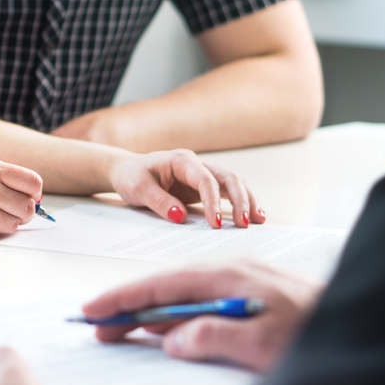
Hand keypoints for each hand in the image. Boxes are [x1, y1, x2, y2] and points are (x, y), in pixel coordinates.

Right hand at [82, 260, 325, 371]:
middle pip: (167, 287)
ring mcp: (240, 283)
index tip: (96, 310)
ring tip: (121, 329)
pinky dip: (176, 317)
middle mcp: (231, 272)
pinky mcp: (249, 297)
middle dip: (130, 305)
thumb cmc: (317, 332)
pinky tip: (167, 330)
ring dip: (151, 313)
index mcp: (230, 275)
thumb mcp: (265, 343)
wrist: (361, 324)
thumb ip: (216, 337)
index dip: (126, 297)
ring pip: (183, 295)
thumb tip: (174, 339)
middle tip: (98, 325)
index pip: (165, 285)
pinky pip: (201, 304)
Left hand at [107, 149, 264, 228]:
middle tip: (245, 224)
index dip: (213, 202)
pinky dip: (240, 202)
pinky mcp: (203, 186)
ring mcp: (202, 174)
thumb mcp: (138, 188)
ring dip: (247, 200)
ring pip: (233, 183)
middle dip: (240, 200)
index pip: (206, 180)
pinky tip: (251, 216)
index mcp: (181, 160)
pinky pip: (226, 192)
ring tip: (258, 221)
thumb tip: (181, 217)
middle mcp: (196, 164)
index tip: (216, 224)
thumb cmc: (131, 176)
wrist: (126, 171)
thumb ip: (159, 201)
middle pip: (228, 178)